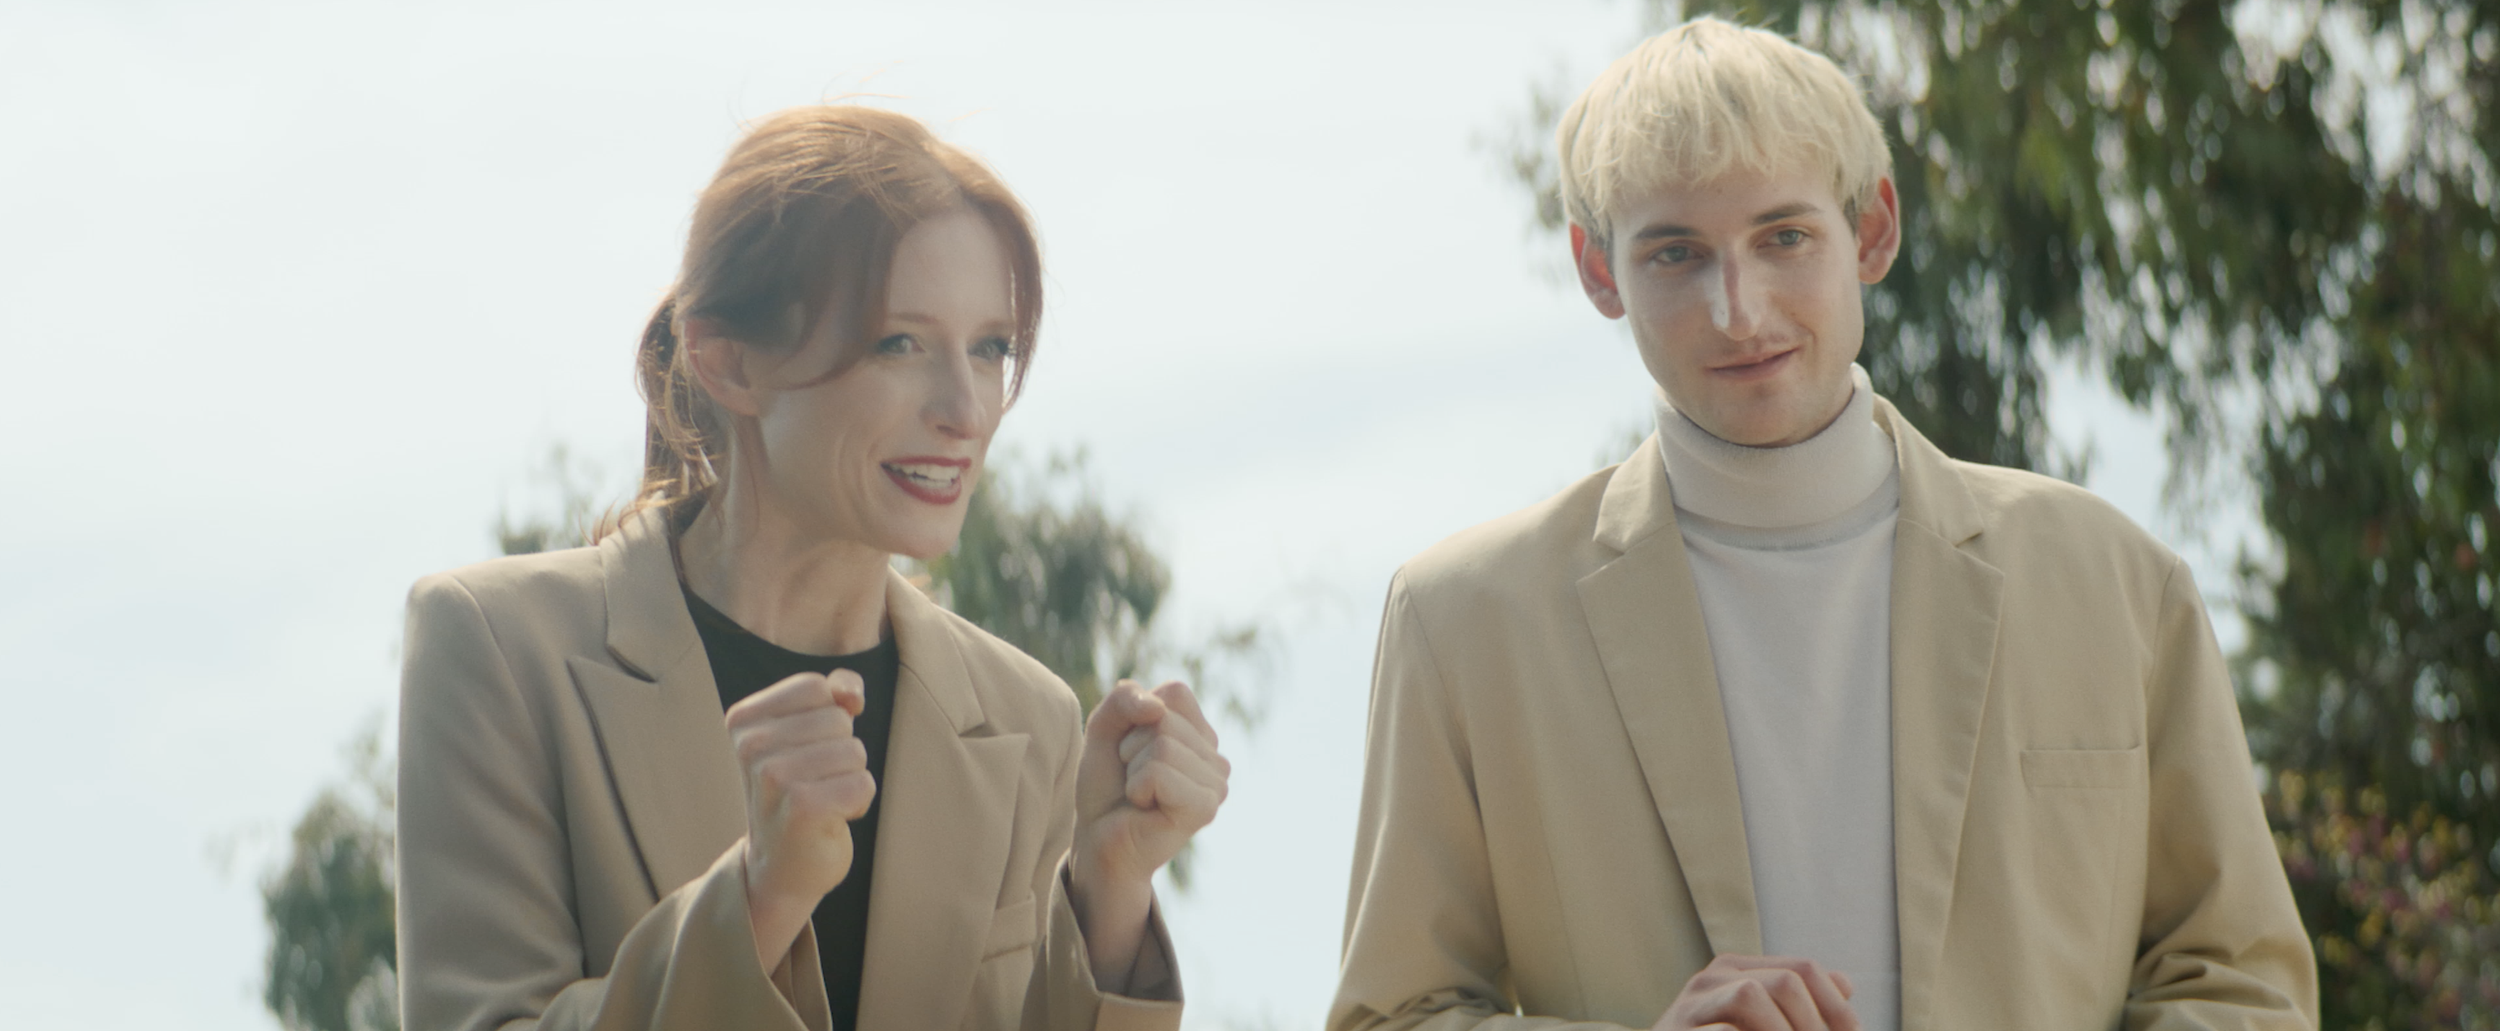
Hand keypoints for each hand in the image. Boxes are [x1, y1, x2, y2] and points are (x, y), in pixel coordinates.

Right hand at [725, 669, 876, 968]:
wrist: (780, 867)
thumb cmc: (799, 792)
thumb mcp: (809, 734)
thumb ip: (834, 695)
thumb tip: (850, 692)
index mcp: (744, 719)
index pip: (816, 687)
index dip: (829, 717)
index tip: (806, 752)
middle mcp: (751, 745)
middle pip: (838, 720)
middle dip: (841, 753)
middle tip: (813, 784)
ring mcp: (774, 777)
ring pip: (854, 752)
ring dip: (849, 779)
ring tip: (821, 801)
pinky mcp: (801, 807)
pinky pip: (863, 784)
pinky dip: (857, 803)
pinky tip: (830, 819)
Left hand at [1067, 680, 1229, 990]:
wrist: (1099, 839)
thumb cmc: (1108, 787)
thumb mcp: (1106, 728)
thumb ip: (1124, 698)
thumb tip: (1157, 709)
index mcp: (1202, 735)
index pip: (1175, 692)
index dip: (1138, 717)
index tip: (1131, 751)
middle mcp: (1217, 758)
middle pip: (1166, 719)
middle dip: (1131, 746)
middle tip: (1132, 779)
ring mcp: (1217, 784)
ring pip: (1164, 745)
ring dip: (1134, 770)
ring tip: (1139, 795)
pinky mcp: (1206, 808)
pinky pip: (1160, 772)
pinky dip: (1138, 787)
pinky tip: (1145, 808)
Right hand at [1652, 955, 1858, 1030]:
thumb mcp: (1759, 1022)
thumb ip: (1797, 1003)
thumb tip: (1845, 984)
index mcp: (1735, 970)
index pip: (1803, 969)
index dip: (1835, 1006)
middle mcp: (1711, 980)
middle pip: (1785, 982)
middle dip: (1813, 1023)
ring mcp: (1689, 1007)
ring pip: (1750, 994)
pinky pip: (1721, 1029)